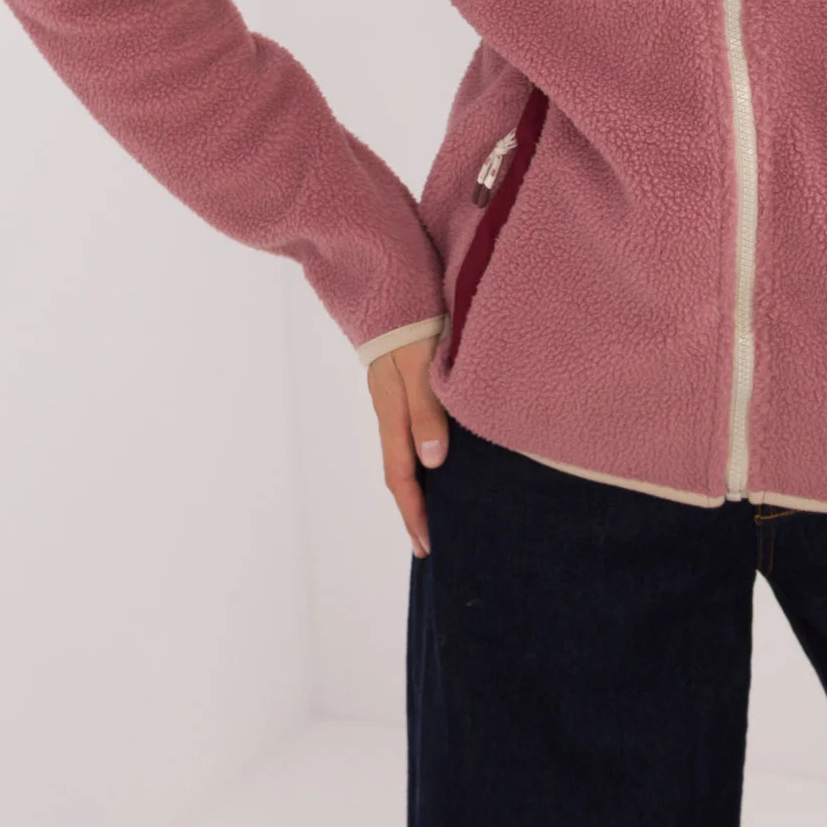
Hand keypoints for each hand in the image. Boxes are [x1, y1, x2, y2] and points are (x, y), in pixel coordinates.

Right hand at [365, 333, 450, 557]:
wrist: (390, 280)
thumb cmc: (409, 320)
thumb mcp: (418, 365)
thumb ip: (425, 410)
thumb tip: (434, 462)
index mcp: (392, 410)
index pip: (401, 475)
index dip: (414, 512)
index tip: (427, 546)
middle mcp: (390, 408)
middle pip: (399, 470)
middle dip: (413, 508)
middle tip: (429, 542)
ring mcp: (394, 394)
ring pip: (404, 450)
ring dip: (418, 483)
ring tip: (436, 509)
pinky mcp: (402, 380)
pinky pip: (409, 430)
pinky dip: (421, 455)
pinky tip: (437, 456)